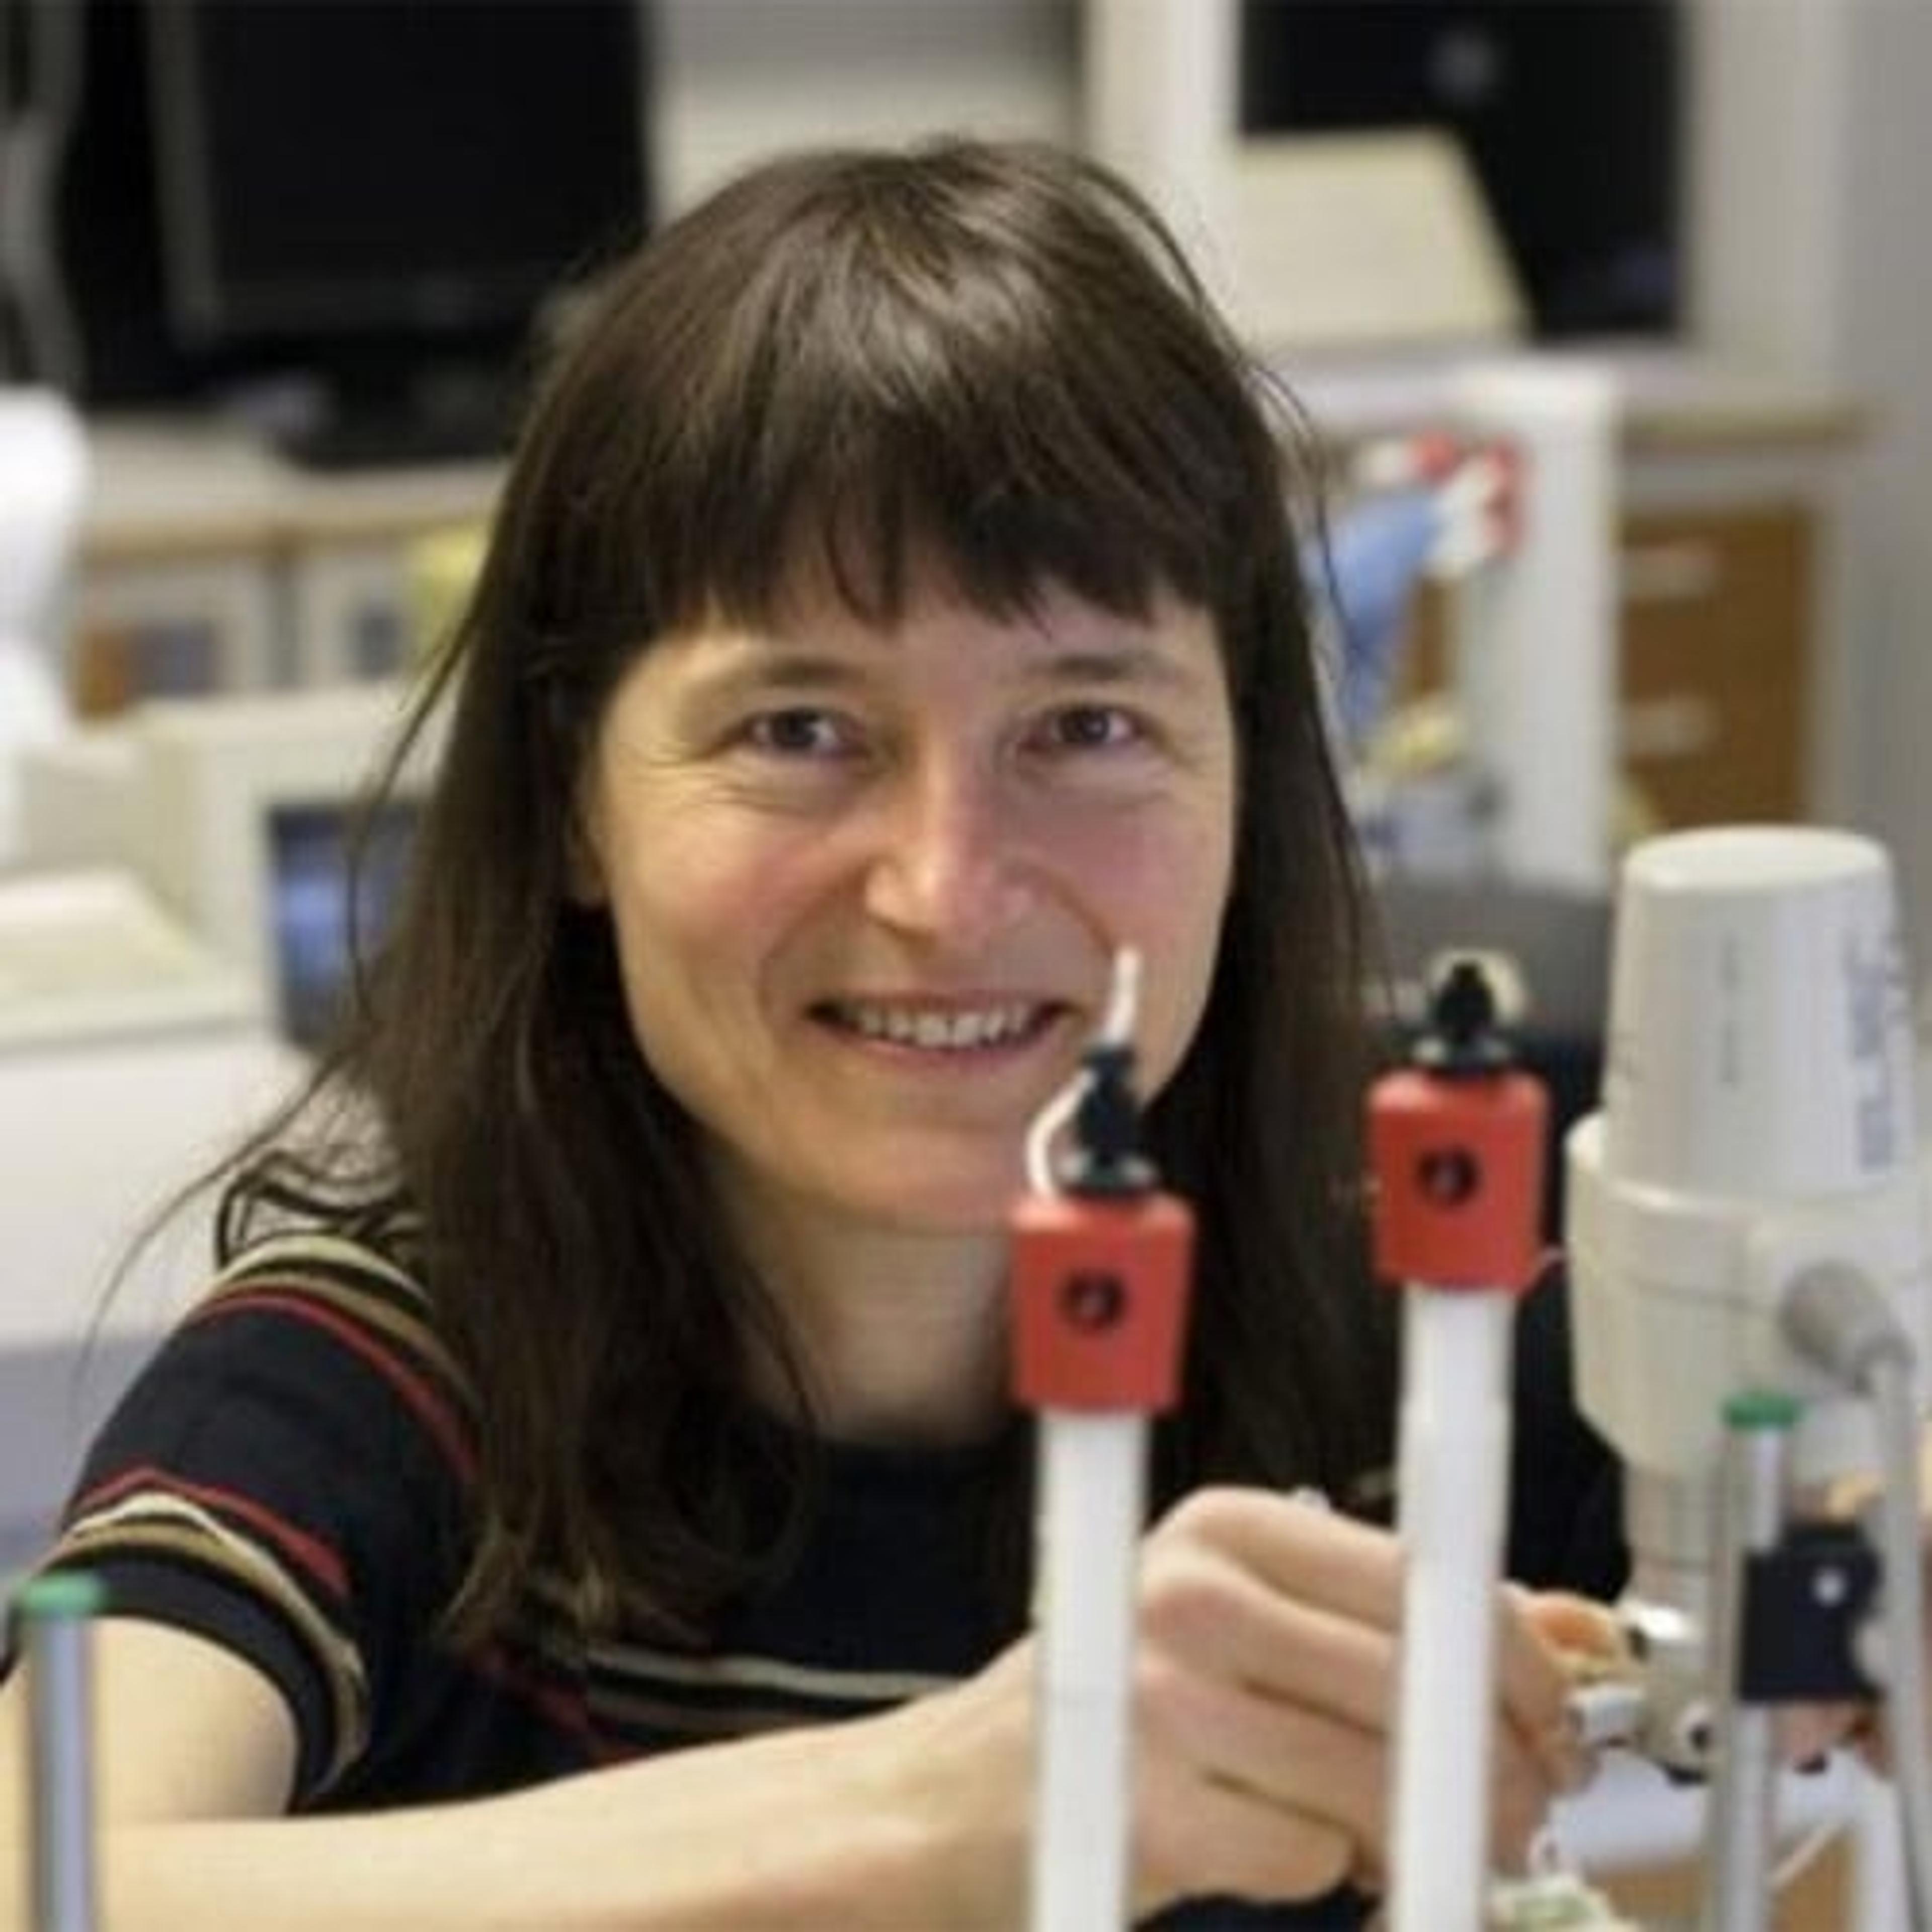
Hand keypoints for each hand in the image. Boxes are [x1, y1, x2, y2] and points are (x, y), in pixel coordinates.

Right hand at [873, 1487, 1592, 1925]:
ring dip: (1428, 1834)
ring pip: (1377, 1773)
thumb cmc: (1115, 1709)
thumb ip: (1389, 1626)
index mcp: (1223, 1530)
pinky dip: (1327, 1872)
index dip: (1511, 1661)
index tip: (1557, 1720)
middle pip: (1411, 1679)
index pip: (1420, 1578)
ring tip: (1415, 1846)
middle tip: (1520, 1813)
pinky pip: (1310, 1852)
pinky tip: (1291, 1851)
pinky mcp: (1150, 1805)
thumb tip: (1567, 1630)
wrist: (954, 1799)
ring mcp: (1162, 1696)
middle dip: (1496, 1765)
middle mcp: (1190, 1592)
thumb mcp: (1245, 1627)